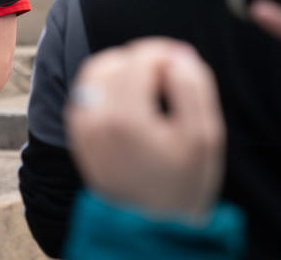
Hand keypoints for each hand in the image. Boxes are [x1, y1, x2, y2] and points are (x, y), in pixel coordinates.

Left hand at [64, 38, 224, 220]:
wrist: (150, 226)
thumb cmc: (182, 184)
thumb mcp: (204, 138)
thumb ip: (194, 89)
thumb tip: (178, 54)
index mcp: (126, 118)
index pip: (139, 58)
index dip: (165, 53)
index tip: (184, 67)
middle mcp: (95, 118)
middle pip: (114, 60)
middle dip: (142, 59)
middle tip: (170, 75)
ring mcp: (81, 126)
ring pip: (94, 72)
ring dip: (122, 68)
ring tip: (151, 86)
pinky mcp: (76, 133)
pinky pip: (86, 92)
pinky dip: (106, 85)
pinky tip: (132, 102)